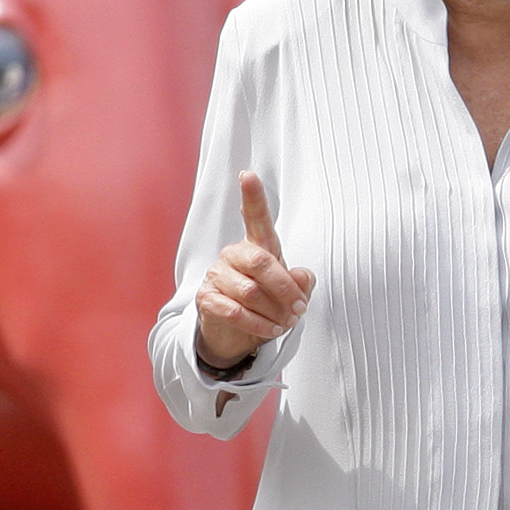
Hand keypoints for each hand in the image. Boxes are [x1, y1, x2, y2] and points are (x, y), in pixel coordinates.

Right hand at [194, 171, 314, 371]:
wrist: (238, 334)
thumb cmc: (267, 304)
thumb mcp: (292, 293)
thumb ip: (302, 283)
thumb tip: (303, 278)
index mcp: (256, 245)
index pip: (255, 217)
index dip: (252, 196)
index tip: (248, 175)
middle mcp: (233, 254)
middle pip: (262, 262)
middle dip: (285, 288)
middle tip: (300, 308)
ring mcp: (217, 275)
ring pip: (250, 292)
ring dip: (274, 313)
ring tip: (284, 323)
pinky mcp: (206, 298)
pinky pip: (235, 312)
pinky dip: (259, 325)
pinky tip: (270, 330)